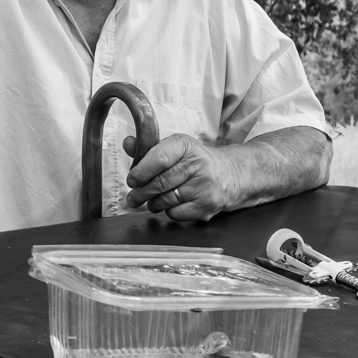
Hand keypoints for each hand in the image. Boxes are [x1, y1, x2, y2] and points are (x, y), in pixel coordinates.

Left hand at [124, 133, 239, 221]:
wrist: (229, 175)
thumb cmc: (194, 161)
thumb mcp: (174, 148)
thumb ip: (148, 148)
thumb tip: (128, 143)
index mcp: (185, 145)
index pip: (159, 158)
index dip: (141, 171)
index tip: (131, 180)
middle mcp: (197, 164)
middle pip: (160, 182)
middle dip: (141, 192)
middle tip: (133, 197)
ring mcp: (204, 186)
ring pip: (166, 200)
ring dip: (153, 203)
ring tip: (150, 200)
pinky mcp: (207, 205)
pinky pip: (176, 213)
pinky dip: (168, 211)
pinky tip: (170, 205)